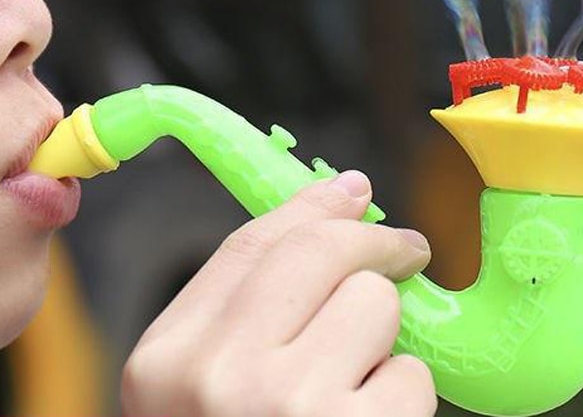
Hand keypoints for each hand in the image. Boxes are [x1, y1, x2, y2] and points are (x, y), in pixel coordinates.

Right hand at [121, 171, 435, 416]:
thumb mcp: (208, 389)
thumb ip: (255, 302)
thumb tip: (343, 197)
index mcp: (167, 361)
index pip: (253, 245)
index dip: (313, 208)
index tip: (353, 191)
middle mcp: (217, 378)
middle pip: (321, 253)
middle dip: (375, 242)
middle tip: (407, 250)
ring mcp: (287, 410)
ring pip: (375, 304)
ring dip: (382, 341)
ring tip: (354, 387)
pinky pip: (411, 376)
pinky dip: (403, 398)